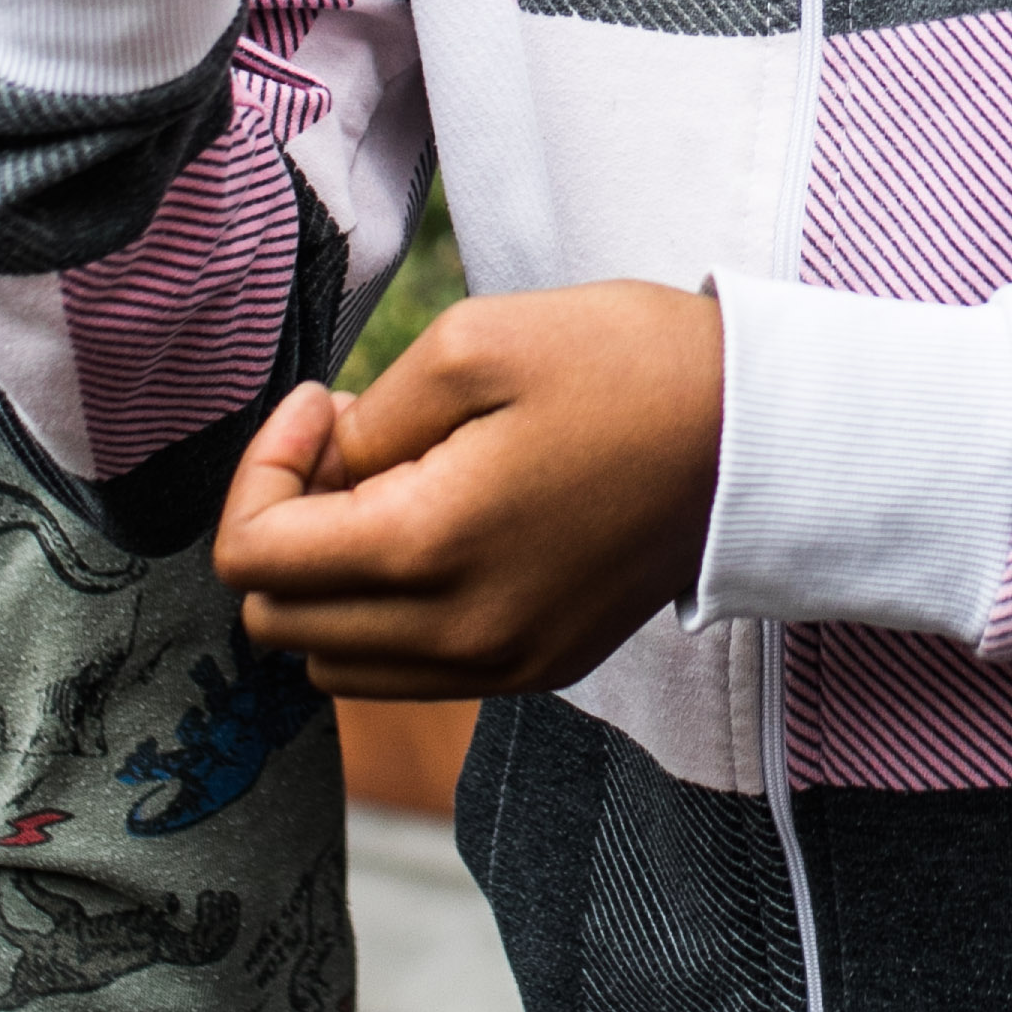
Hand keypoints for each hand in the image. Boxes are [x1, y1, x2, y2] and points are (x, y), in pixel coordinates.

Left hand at [213, 284, 724, 698]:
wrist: (757, 431)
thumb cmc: (624, 366)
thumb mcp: (474, 342)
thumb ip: (367, 419)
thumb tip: (323, 469)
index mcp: (427, 549)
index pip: (253, 557)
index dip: (263, 467)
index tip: (329, 403)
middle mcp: (457, 634)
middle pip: (280, 622)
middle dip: (288, 524)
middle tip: (357, 442)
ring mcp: (501, 663)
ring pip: (337, 661)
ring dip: (333, 578)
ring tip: (398, 487)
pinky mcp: (539, 667)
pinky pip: (413, 669)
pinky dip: (393, 611)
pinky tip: (447, 528)